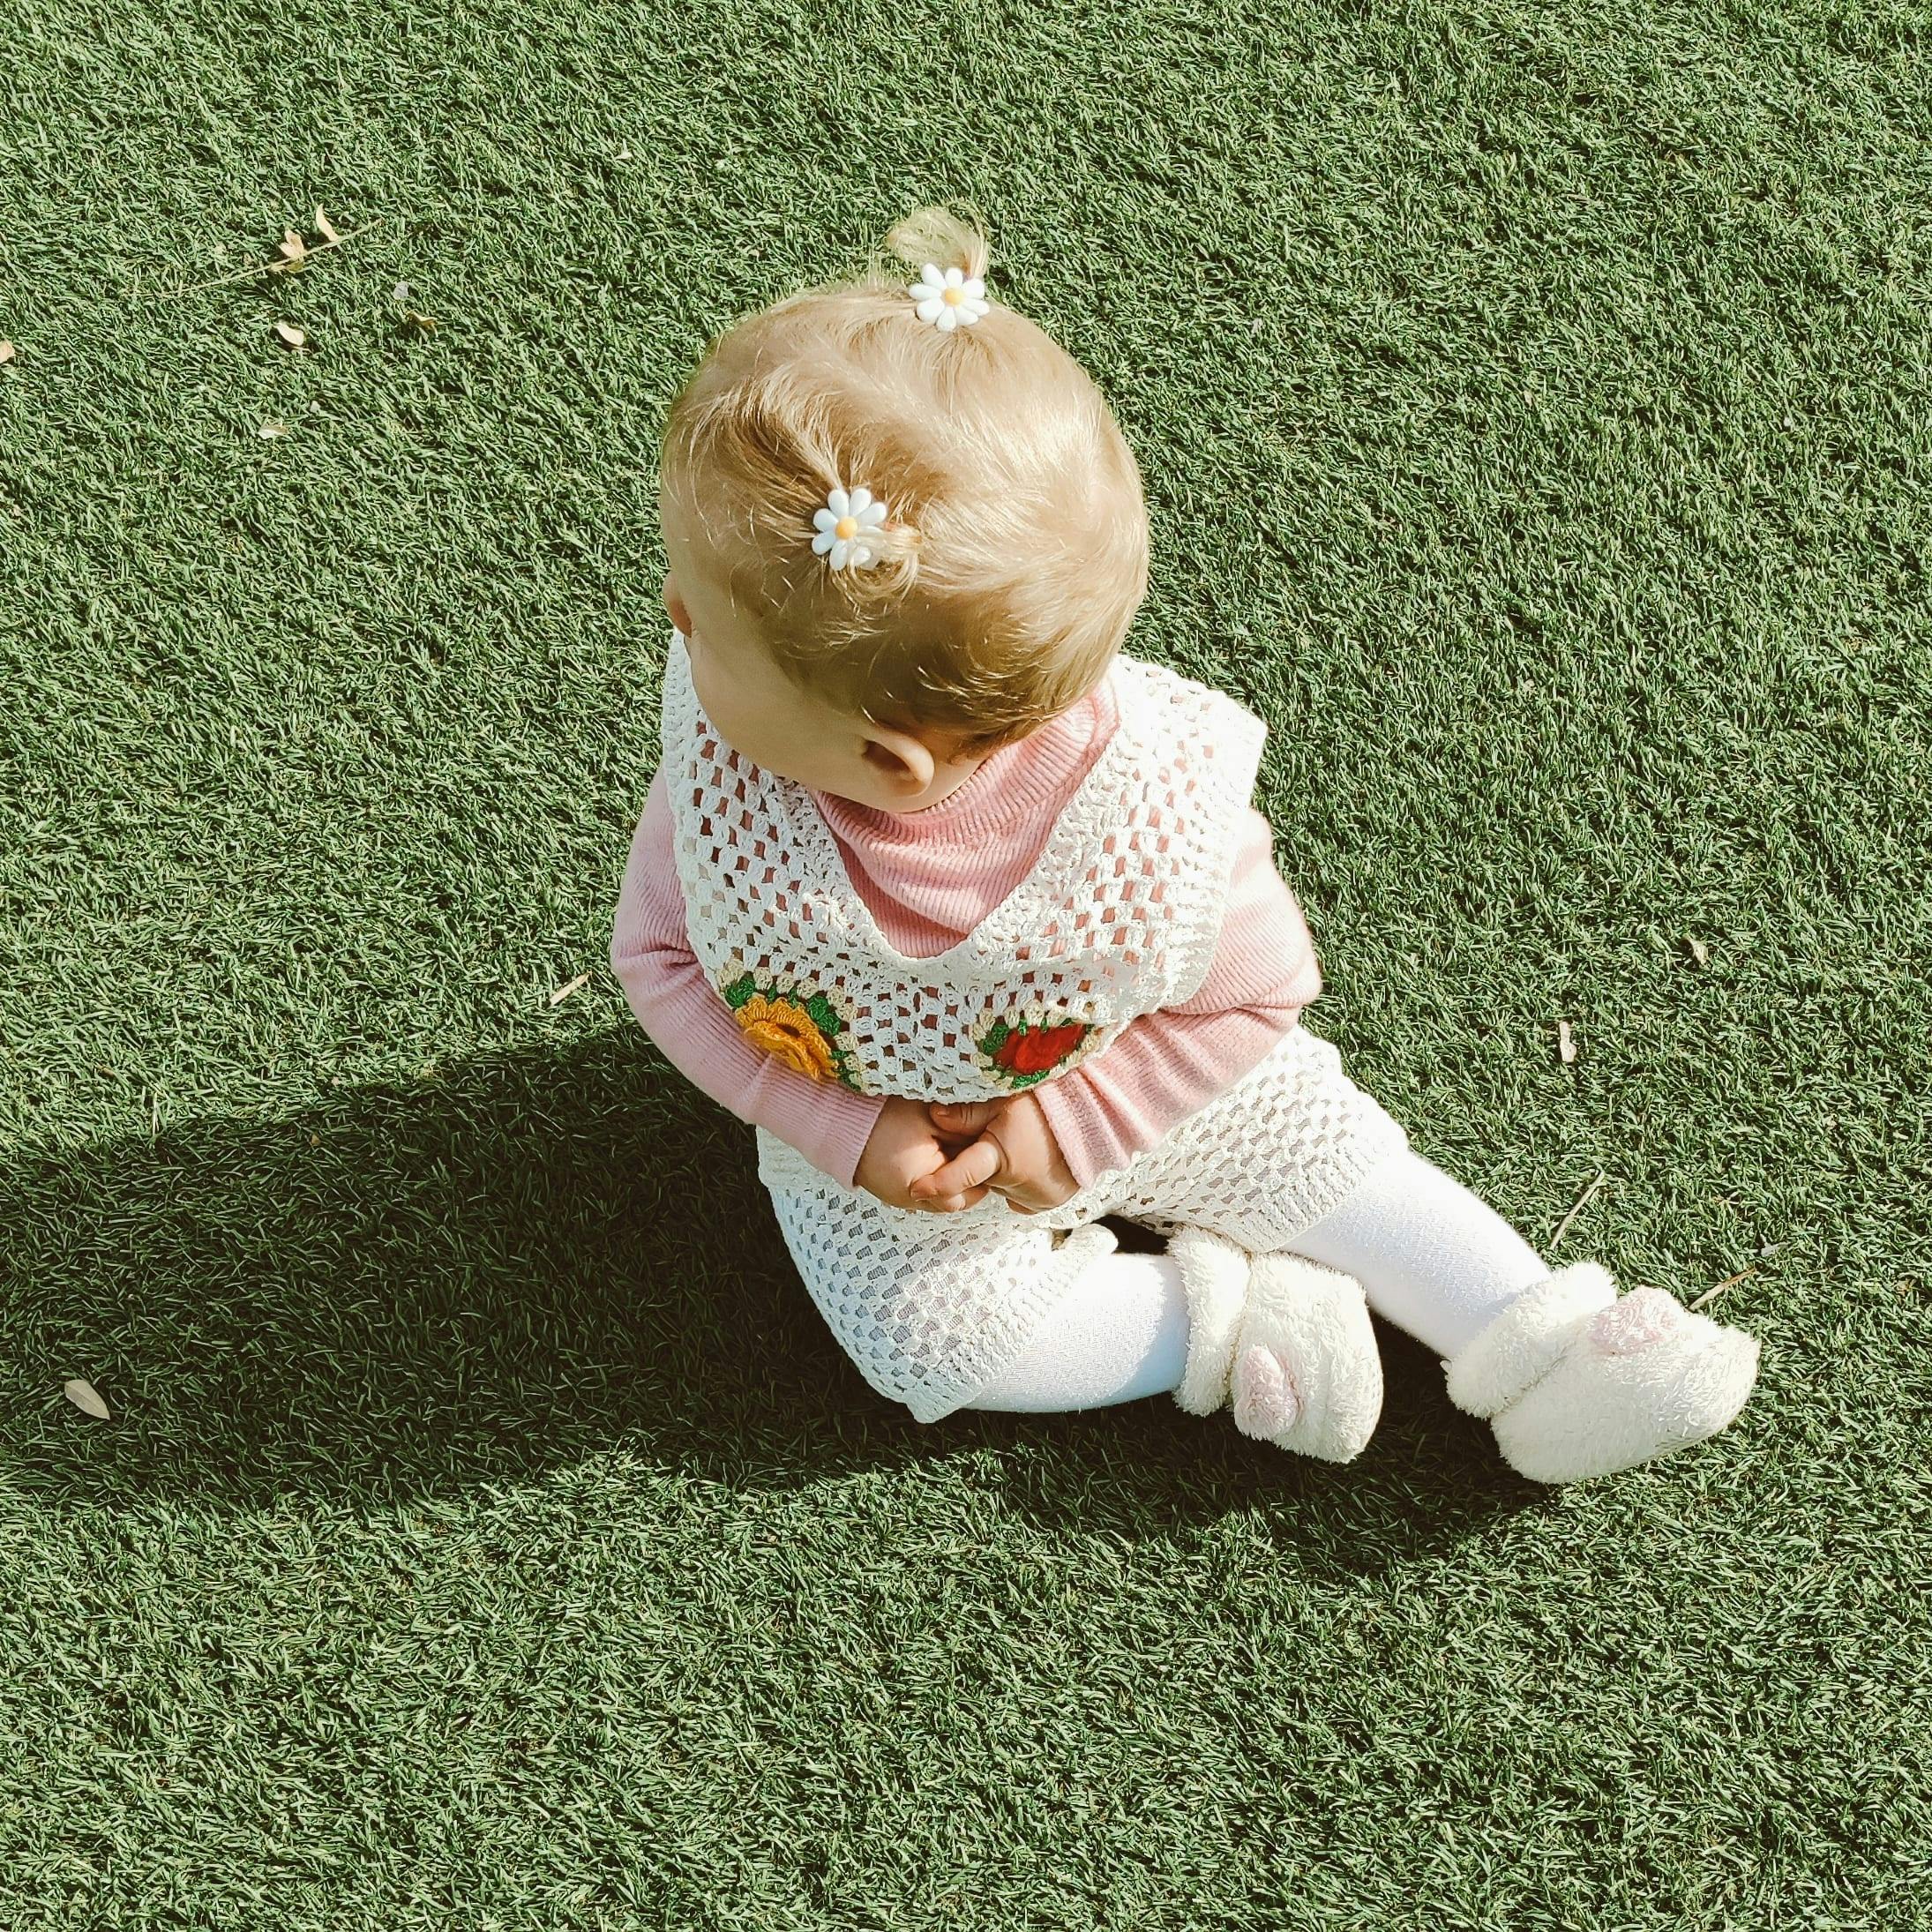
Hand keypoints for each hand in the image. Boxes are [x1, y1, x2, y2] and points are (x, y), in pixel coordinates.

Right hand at [855, 1096, 993, 1213]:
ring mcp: (898, 1199)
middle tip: (976, 1153)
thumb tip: (986, 1139)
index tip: (991, 1153)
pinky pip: (920, 1192)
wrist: (837, 1119)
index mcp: (926, 1184)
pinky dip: (930, 1178)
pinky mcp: (888, 1191)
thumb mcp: (931, 1118)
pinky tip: (931, 1155)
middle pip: (955, 1199)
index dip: (984, 1173)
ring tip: (953, 1152)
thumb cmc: (884, 1115)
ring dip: (949, 1179)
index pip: (972, 1193)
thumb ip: (962, 1132)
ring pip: (937, 1198)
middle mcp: (911, 1200)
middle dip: (968, 1179)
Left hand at [912, 1093, 1078, 1215]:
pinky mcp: (1053, 1199)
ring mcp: (1038, 1195)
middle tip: (1001, 1134)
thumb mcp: (1004, 1100)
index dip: (936, 1183)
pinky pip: (1024, 1198)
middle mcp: (1019, 1183)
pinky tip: (1031, 1162)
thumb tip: (933, 1116)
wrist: (1095, 1114)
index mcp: (1003, 1158)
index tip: (916, 1189)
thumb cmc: (1049, 1102)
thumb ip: (968, 1113)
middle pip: (984, 1178)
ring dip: (1004, 1173)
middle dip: (984, 1162)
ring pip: (1003, 1188)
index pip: (960, 1176)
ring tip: (1022, 1143)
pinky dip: (1021, 1185)